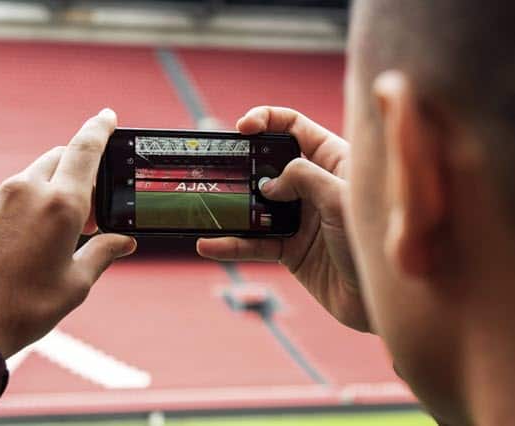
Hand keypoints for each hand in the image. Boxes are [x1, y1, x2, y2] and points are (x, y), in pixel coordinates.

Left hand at [0, 109, 135, 357]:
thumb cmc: (24, 309)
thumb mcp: (75, 284)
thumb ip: (103, 252)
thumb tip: (126, 241)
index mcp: (60, 205)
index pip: (85, 149)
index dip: (100, 128)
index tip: (108, 115)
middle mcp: (23, 190)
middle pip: (57, 161)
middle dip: (74, 175)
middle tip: (82, 211)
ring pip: (25, 182)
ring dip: (39, 198)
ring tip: (38, 240)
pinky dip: (9, 211)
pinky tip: (5, 247)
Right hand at [197, 106, 369, 331]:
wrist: (382, 301)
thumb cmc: (376, 243)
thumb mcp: (341, 198)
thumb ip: (302, 178)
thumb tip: (267, 183)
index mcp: (333, 161)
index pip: (296, 128)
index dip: (267, 120)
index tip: (243, 128)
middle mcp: (313, 186)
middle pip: (268, 164)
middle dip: (241, 164)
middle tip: (216, 168)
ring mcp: (300, 218)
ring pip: (256, 205)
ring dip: (230, 207)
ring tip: (204, 207)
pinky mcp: (290, 250)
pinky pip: (254, 242)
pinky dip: (231, 244)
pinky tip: (208, 245)